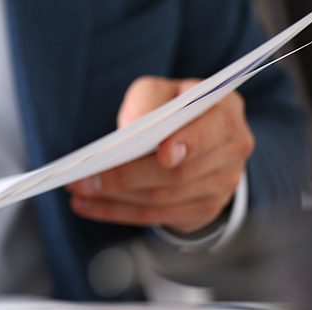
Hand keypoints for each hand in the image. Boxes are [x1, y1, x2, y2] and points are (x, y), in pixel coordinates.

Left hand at [65, 76, 254, 232]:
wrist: (191, 139)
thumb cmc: (170, 107)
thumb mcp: (159, 91)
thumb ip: (147, 100)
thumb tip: (134, 128)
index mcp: (226, 110)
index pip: (214, 127)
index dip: (190, 142)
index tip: (163, 154)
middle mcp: (233, 148)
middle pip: (179, 172)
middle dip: (126, 175)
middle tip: (85, 177)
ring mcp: (222, 183)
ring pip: (163, 198)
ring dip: (115, 197)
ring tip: (78, 189)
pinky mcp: (203, 209)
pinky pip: (156, 216)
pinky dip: (116, 211)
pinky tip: (86, 205)